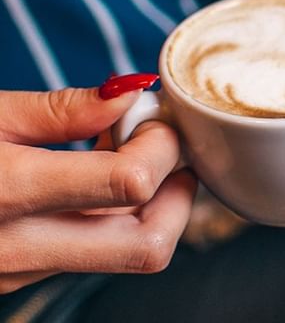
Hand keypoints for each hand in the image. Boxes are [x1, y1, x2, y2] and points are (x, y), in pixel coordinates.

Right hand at [0, 87, 196, 293]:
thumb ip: (61, 110)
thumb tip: (129, 95)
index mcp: (8, 193)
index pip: (130, 184)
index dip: (159, 145)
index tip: (150, 117)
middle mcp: (19, 248)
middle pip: (147, 244)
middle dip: (177, 193)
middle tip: (164, 149)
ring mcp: (18, 273)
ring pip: (124, 254)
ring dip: (149, 205)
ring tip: (121, 155)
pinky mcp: (17, 280)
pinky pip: (92, 253)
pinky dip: (113, 218)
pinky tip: (91, 179)